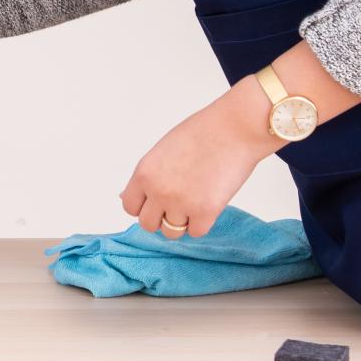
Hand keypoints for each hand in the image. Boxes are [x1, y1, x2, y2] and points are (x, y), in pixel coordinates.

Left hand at [120, 77, 273, 238]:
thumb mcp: (161, 151)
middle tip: (178, 204)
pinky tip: (209, 203)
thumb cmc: (202, 133)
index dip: (144, 206)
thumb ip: (147, 177)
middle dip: (161, 217)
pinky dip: (203, 222)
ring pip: (172, 232)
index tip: (156, 201)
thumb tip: (126, 196)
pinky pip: (197, 232)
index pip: (130, 206)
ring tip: (195, 202)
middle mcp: (158, 190)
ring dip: (182, 222)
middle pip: (148, 224)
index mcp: (143, 173)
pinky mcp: (206, 212)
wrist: (234, 128)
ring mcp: (181, 203)